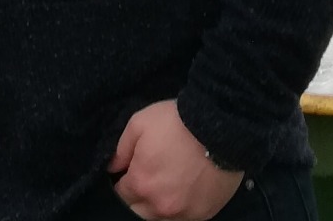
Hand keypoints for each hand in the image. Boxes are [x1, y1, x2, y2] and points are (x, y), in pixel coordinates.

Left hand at [107, 100, 243, 219]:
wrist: (220, 128)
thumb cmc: (176, 122)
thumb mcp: (140, 123)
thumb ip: (121, 149)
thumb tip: (112, 168)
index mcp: (141, 183)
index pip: (120, 194)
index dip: (122, 181)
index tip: (129, 171)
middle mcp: (159, 205)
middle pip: (138, 211)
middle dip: (138, 197)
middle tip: (148, 176)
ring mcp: (183, 213)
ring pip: (160, 218)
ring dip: (158, 204)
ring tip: (167, 183)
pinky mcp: (204, 214)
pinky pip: (184, 218)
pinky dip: (180, 207)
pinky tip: (184, 189)